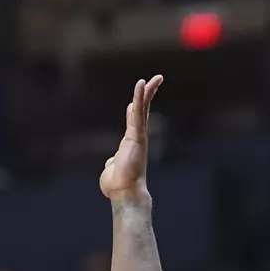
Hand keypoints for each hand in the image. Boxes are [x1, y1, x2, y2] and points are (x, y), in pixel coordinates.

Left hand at [99, 76, 162, 201]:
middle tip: (157, 79)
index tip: (139, 94)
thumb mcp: (112, 169)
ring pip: (143, 109)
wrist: (124, 192)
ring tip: (156, 78)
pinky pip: (138, 112)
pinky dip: (140, 98)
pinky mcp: (137, 135)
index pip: (135, 119)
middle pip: (143, 110)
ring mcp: (138, 135)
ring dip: (148, 92)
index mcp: (130, 142)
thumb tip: (112, 163)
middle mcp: (136, 137)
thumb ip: (113, 162)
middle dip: (149, 94)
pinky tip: (141, 84)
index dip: (137, 105)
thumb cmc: (117, 184)